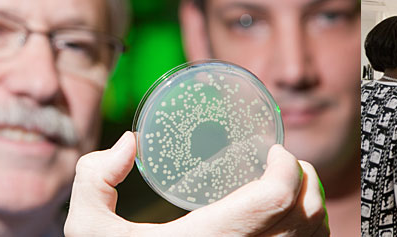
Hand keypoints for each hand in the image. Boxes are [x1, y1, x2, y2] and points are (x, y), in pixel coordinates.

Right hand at [64, 132, 326, 235]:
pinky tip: (287, 226)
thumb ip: (95, 178)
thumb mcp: (86, 229)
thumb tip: (130, 142)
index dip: (286, 167)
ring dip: (310, 209)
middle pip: (306, 215)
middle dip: (304, 180)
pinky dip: (307, 236)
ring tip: (290, 191)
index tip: (272, 150)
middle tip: (281, 163)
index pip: (275, 198)